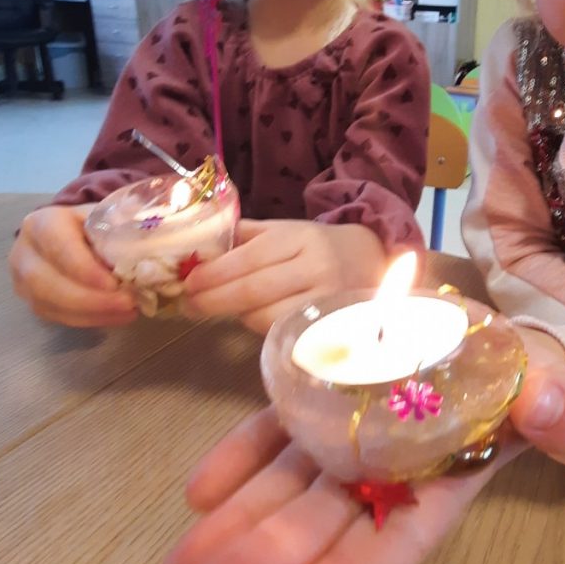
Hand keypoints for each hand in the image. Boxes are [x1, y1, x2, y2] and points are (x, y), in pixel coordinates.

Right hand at [9, 204, 137, 326]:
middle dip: (90, 299)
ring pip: (50, 305)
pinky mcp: (33, 301)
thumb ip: (125, 222)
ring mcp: (23, 280)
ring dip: (92, 313)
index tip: (113, 284)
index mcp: (42, 223)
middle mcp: (25, 252)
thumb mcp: (109, 213)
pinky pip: (57, 317)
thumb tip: (154, 236)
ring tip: (129, 311)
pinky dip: (89, 320)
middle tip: (128, 303)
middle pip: (47, 283)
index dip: (84, 269)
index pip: (58, 247)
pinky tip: (116, 317)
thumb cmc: (95, 222)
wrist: (73, 231)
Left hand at [159, 327, 564, 563]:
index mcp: (449, 479)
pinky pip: (279, 426)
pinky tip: (198, 491)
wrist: (507, 347)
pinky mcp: (326, 391)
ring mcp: (350, 429)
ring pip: (289, 482)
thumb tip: (545, 399)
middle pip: (322, 521)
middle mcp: (388, 467)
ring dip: (234, 525)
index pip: (393, 544)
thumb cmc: (542, 382)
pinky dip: (241, 455)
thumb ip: (563, 404)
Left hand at [183, 219, 386, 333]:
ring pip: (268, 317)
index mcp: (302, 238)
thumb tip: (201, 250)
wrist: (375, 262)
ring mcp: (326, 301)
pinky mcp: (332, 328)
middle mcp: (317, 268)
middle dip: (215, 300)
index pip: (251, 257)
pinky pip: (286, 333)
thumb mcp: (288, 230)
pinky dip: (262, 328)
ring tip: (218, 310)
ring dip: (237, 316)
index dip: (216, 273)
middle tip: (189, 306)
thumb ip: (248, 237)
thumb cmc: (321, 246)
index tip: (189, 283)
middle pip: (256, 290)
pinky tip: (250, 319)